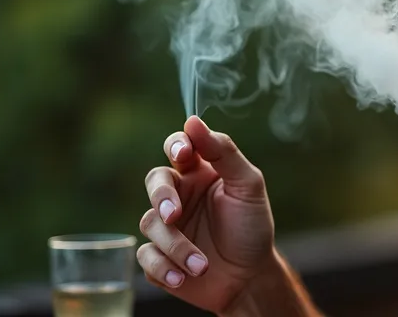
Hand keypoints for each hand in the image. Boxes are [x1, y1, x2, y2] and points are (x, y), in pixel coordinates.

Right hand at [137, 116, 275, 313]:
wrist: (250, 276)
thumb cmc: (251, 226)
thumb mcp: (248, 186)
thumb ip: (224, 153)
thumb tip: (193, 121)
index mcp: (199, 172)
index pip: (178, 147)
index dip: (177, 144)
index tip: (183, 152)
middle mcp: (179, 194)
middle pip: (155, 181)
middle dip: (162, 196)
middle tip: (174, 214)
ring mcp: (166, 226)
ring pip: (151, 223)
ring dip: (176, 245)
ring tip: (202, 265)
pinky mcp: (157, 255)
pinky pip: (146, 256)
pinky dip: (164, 267)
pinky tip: (184, 276)